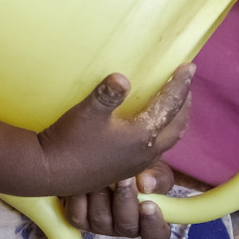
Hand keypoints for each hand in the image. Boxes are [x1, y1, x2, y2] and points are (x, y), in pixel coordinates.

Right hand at [37, 65, 193, 196]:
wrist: (50, 172)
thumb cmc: (70, 140)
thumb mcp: (87, 112)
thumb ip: (107, 94)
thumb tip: (123, 77)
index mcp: (142, 135)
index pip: (170, 105)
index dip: (180, 84)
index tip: (188, 67)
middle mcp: (146, 152)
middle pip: (177, 126)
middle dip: (184, 105)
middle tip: (185, 85)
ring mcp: (137, 163)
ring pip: (168, 140)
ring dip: (174, 121)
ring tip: (172, 106)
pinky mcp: (126, 169)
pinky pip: (155, 149)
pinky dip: (160, 133)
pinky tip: (148, 128)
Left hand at [65, 161, 175, 238]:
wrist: (110, 160)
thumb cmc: (139, 170)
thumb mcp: (154, 172)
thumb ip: (157, 179)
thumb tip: (146, 185)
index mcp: (148, 221)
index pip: (156, 235)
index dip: (153, 224)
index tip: (149, 205)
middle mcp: (124, 228)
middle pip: (126, 227)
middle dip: (126, 200)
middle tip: (127, 178)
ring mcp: (101, 226)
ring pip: (101, 219)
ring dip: (103, 195)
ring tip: (105, 174)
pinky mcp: (79, 220)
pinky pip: (78, 214)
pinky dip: (80, 196)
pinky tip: (85, 178)